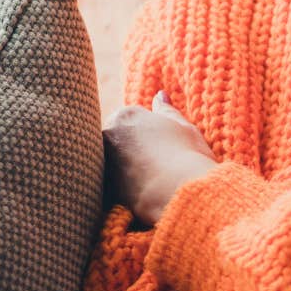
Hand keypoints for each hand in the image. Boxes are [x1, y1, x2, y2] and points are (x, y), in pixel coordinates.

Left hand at [103, 91, 219, 228]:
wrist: (178, 194)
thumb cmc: (187, 157)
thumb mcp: (184, 127)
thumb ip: (167, 110)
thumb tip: (160, 95)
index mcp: (126, 115)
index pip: (132, 119)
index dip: (149, 134)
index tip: (163, 147)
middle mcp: (108, 135)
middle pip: (117, 138)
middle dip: (131, 149)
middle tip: (156, 164)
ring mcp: (103, 162)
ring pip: (113, 162)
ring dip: (126, 168)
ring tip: (151, 180)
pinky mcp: (103, 188)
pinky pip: (111, 185)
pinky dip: (123, 188)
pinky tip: (143, 194)